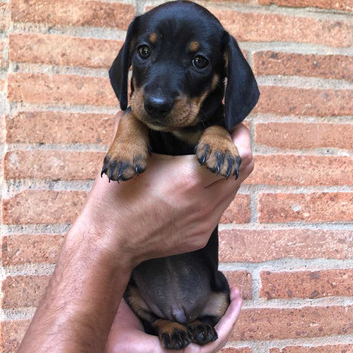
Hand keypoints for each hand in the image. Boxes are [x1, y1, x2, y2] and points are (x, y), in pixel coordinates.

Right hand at [71, 120, 253, 269]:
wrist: (108, 244)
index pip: (239, 153)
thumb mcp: (123, 158)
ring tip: (203, 162)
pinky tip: (189, 189)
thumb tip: (131, 109)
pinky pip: (217, 209)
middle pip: (244, 170)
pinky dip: (211, 193)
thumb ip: (131, 126)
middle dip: (237, 148)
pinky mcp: (200, 236)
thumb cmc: (114, 201)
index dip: (238, 134)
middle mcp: (205, 202)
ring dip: (223, 172)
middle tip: (220, 137)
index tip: (225, 123)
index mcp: (190, 179)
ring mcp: (205, 222)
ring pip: (232, 190)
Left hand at [97, 287, 241, 352]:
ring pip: (215, 331)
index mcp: (163, 326)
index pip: (189, 311)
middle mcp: (175, 338)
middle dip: (221, 303)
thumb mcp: (126, 292)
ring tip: (238, 293)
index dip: (203, 295)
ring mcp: (182, 349)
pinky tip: (235, 305)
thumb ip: (137, 275)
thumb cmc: (107, 323)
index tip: (211, 277)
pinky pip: (214, 340)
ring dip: (229, 312)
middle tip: (230, 285)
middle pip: (205, 321)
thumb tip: (144, 248)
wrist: (97, 347)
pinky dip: (228, 323)